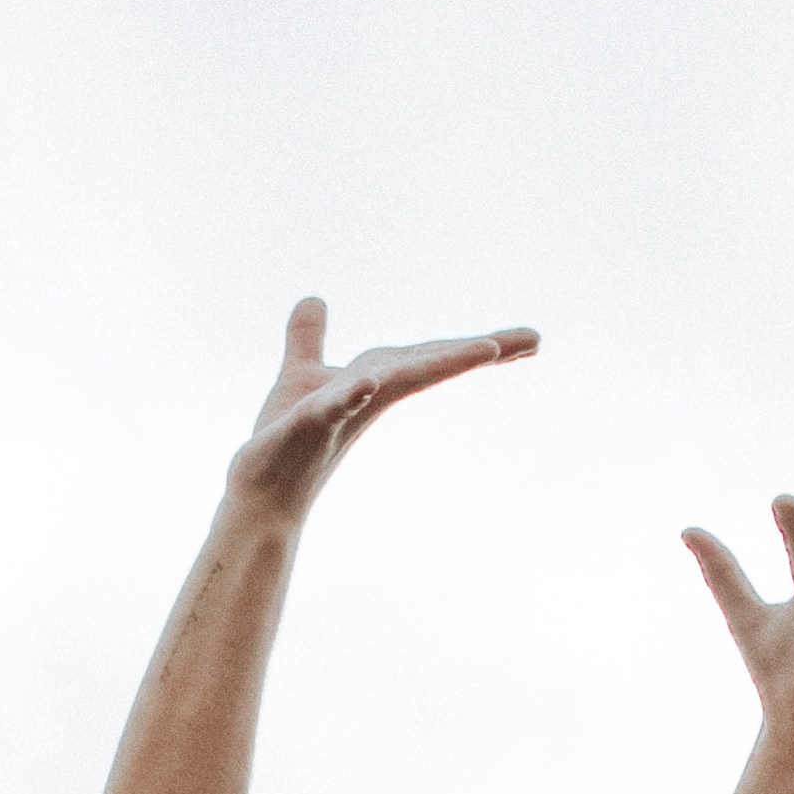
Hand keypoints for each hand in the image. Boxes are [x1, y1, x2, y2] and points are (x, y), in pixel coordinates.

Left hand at [226, 295, 538, 516]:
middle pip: (431, 363)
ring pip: (400, 379)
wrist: (259, 494)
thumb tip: (314, 299)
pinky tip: (367, 384)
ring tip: (486, 348)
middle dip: (482, 350)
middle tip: (535, 340)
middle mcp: (371, 393)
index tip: (530, 341)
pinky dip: (351, 394)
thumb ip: (308, 338)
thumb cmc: (284, 442)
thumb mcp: (300, 374)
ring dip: (440, 363)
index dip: (477, 345)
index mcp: (376, 378)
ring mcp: (345, 411)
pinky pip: (335, 406)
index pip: (432, 356)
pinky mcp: (310, 426)